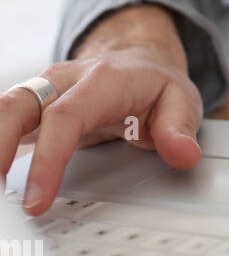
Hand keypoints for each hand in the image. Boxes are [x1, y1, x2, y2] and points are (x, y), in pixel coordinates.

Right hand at [0, 42, 202, 215]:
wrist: (138, 57)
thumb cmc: (154, 83)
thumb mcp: (181, 100)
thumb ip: (180, 127)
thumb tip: (182, 153)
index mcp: (102, 80)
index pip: (66, 116)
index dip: (49, 158)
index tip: (38, 198)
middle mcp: (65, 79)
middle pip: (18, 105)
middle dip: (0, 146)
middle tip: (0, 192)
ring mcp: (44, 88)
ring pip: (5, 108)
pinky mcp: (31, 102)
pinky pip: (5, 118)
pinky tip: (1, 172)